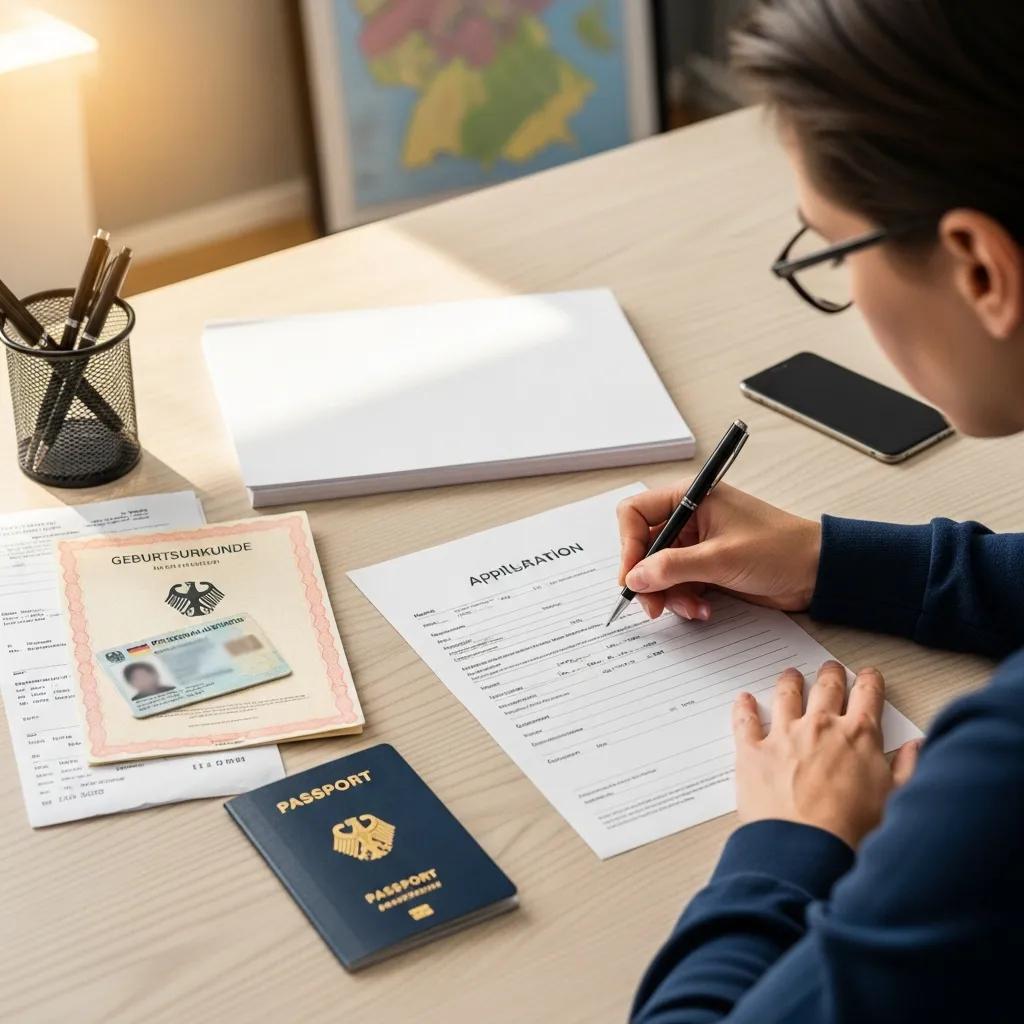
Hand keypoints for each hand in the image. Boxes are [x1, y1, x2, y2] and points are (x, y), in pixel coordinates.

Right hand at [616, 482, 821, 619]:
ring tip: (692, 609)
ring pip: (658, 572)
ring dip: (669, 595)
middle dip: (647, 579)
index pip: (635, 513)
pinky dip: (685, 601)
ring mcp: (696, 545)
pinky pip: (678, 586)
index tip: (632, 575)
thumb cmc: (779, 549)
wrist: (817, 573)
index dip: (628, 545)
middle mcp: (688, 519)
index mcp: (690, 498)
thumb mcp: (721, 558)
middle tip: (653, 606)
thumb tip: (635, 577)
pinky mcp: (706, 569)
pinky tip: (704, 610)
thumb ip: (673, 567)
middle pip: (644, 548)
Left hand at [732, 662, 921, 848]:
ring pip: (786, 694)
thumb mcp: (896, 800)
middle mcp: (821, 726)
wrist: (807, 848)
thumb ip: (908, 768)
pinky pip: (745, 720)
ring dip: (790, 681)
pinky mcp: (752, 750)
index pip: (868, 695)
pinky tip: (744, 699)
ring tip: (791, 675)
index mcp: (858, 735)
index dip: (870, 681)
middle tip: (831, 669)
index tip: (869, 676)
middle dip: (831, 674)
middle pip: (826, 687)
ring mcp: (784, 735)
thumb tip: (918, 746)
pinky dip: (744, 707)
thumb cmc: (853, 831)